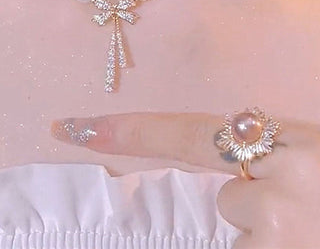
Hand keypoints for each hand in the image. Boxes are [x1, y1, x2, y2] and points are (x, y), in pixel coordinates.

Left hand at [51, 111, 319, 248]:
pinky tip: (300, 234)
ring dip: (270, 237)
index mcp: (291, 143)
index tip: (68, 127)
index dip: (126, 131)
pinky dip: (269, 248)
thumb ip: (271, 159)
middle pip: (226, 199)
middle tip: (304, 211)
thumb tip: (232, 183)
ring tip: (308, 226)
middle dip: (254, 207)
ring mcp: (280, 233)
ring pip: (242, 233)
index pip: (186, 133)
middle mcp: (281, 189)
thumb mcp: (316, 156)